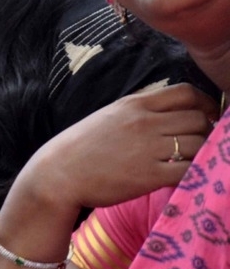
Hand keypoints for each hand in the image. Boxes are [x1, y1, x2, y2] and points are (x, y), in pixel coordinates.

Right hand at [22, 83, 218, 213]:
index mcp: (134, 104)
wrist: (60, 172)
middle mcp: (144, 122)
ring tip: (193, 160)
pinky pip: (189, 170)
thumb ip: (139, 112)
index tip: (208, 116)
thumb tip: (169, 114)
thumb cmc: (82, 146)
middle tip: (201, 142)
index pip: (185, 92)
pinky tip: (185, 175)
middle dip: (207, 130)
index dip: (206, 103)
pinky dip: (195, 172)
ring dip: (203, 153)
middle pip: (198, 118)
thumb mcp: (109, 116)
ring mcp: (148, 148)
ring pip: (199, 143)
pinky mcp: (150, 176)